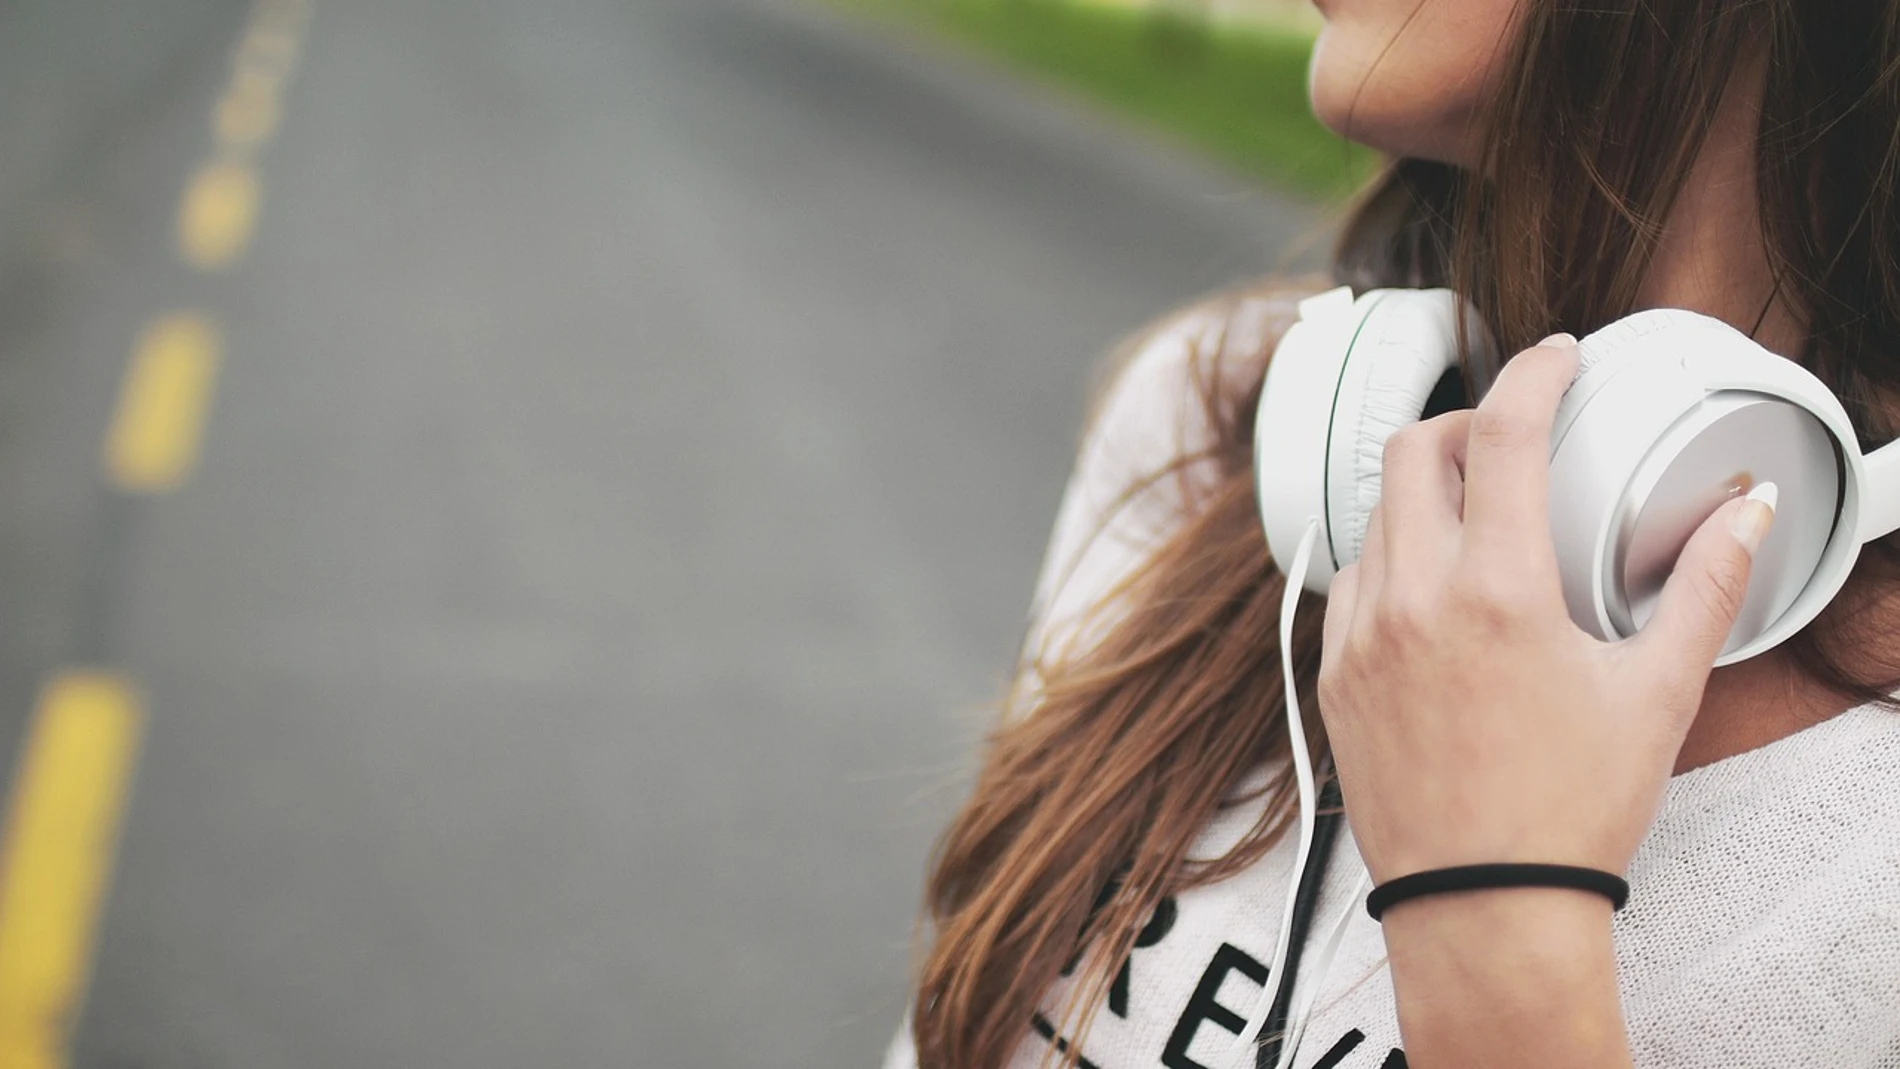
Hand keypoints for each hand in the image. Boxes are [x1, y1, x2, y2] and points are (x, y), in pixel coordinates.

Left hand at [1317, 333, 1777, 885]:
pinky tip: (1430, 586)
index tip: (1555, 357)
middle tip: (1511, 438)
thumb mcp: (1658, 693)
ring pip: (1375, 516)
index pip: (1503, 434)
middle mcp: (1412, 600)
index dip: (1533, 373)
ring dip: (1424, 493)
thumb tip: (1748, 513)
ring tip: (1477, 515)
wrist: (1483, 907)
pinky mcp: (1332, 676)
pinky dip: (1389, 558)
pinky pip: (1350, 583)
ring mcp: (1359, 639)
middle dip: (1465, 424)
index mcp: (1496, 592)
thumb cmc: (1573, 811)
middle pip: (1414, 450)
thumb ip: (1704, 587)